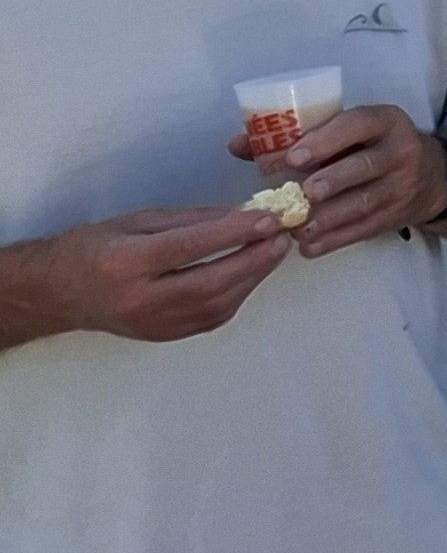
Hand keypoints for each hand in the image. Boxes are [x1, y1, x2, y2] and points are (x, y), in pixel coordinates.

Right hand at [32, 206, 298, 342]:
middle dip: (253, 259)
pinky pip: (212, 317)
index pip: (188, 248)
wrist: (58, 294)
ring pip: (217, 305)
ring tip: (273, 251)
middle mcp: (139, 299)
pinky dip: (238, 294)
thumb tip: (243, 215)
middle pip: (209, 283)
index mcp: (125, 263)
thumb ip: (191, 221)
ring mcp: (153, 324)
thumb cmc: (94, 248)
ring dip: (252, 277)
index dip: (233, 233)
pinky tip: (250, 273)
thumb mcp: (137, 221)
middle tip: (282, 237)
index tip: (269, 218)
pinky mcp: (165, 336)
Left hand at [244, 104, 443, 257]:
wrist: (431, 176)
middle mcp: (400, 151)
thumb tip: (238, 144)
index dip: (326, 140)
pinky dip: (335, 240)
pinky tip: (309, 246)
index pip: (358, 125)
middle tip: (304, 194)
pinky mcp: (397, 216)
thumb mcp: (349, 130)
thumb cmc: (373, 146)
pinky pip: (365, 229)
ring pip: (366, 202)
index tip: (294, 158)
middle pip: (367, 166)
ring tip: (299, 226)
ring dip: (330, 216)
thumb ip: (297, 135)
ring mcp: (402, 186)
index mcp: (384, 121)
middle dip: (334, 180)